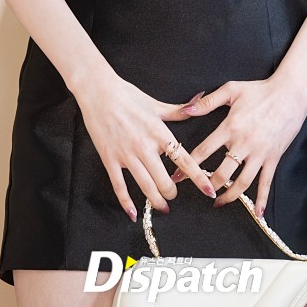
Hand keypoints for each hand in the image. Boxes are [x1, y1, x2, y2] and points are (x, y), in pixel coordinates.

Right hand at [76, 75, 215, 220]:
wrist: (99, 92)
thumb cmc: (128, 95)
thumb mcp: (156, 104)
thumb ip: (178, 111)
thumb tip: (197, 104)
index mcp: (159, 132)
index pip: (184, 159)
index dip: (198, 177)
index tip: (208, 191)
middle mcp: (145, 146)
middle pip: (165, 181)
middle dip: (172, 193)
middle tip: (173, 195)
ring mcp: (127, 155)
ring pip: (146, 187)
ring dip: (156, 201)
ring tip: (162, 207)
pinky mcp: (110, 160)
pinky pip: (119, 186)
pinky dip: (127, 203)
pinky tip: (134, 214)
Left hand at [176, 77, 306, 218]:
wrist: (290, 93)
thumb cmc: (259, 90)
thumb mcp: (231, 90)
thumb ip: (207, 102)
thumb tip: (185, 110)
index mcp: (230, 127)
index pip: (204, 150)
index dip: (188, 165)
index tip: (176, 176)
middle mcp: (243, 143)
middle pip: (222, 172)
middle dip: (208, 185)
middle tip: (199, 192)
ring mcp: (260, 153)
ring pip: (242, 183)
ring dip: (229, 196)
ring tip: (218, 203)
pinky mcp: (273, 158)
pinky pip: (266, 183)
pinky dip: (262, 200)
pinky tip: (259, 215)